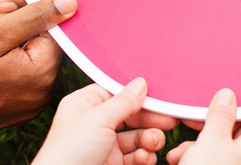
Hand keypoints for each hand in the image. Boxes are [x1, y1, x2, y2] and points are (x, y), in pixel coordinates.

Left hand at [34, 79, 177, 164]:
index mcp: (84, 105)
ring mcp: (104, 145)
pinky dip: (143, 156)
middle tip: (170, 121)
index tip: (159, 97)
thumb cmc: (70, 151)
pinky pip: (135, 156)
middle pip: (130, 115)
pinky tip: (143, 158)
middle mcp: (94, 124)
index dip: (137, 94)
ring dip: (149, 139)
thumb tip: (141, 83)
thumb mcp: (98, 119)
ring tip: (153, 143)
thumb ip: (124, 101)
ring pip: (136, 137)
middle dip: (150, 119)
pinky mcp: (112, 164)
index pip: (116, 92)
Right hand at [166, 89, 240, 164]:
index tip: (232, 93)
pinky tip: (181, 160)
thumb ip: (221, 116)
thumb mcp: (211, 141)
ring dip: (202, 143)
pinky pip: (220, 161)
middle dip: (216, 124)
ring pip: (227, 146)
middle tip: (197, 119)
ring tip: (182, 150)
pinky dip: (202, 158)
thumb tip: (228, 96)